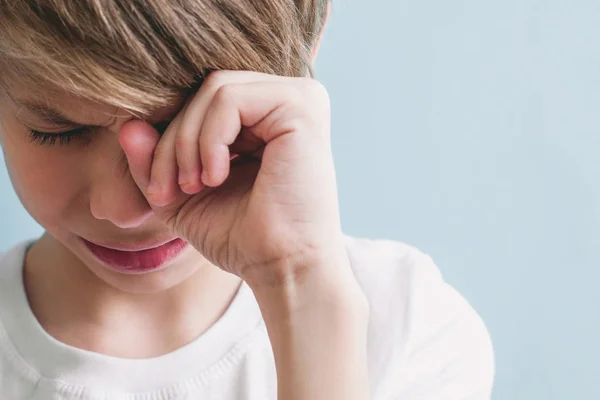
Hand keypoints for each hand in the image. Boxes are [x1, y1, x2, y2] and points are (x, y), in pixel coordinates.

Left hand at [119, 70, 348, 285]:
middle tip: (169, 191)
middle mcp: (287, 100)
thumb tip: (126, 124)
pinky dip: (209, 139)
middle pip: (206, 91)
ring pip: (214, 90)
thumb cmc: (242, 236)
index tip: (161, 190)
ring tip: (195, 186)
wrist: (282, 268)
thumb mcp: (182, 193)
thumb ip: (154, 159)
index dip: (171, 138)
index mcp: (268, 117)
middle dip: (173, 142)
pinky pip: (229, 99)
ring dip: (187, 142)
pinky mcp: (302, 106)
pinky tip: (216, 177)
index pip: (204, 100)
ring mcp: (301, 97)